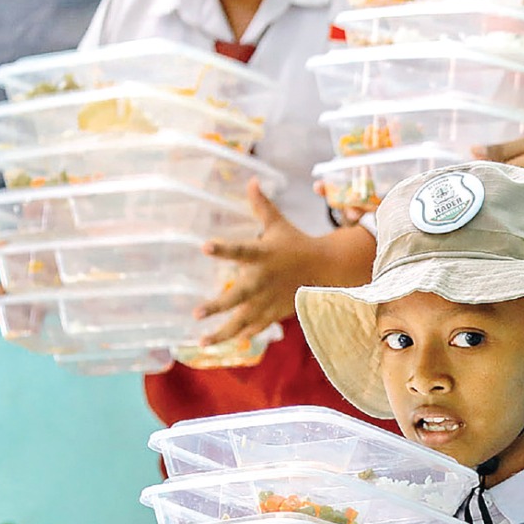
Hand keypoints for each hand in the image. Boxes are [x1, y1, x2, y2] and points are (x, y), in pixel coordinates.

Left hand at [196, 179, 374, 345]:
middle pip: (238, 295)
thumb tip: (252, 181)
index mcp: (263, 254)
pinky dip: (243, 335)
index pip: (241, 250)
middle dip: (218, 305)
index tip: (204, 246)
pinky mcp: (275, 312)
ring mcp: (269, 299)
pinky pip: (257, 326)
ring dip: (223, 332)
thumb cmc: (297, 244)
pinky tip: (226, 342)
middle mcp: (263, 279)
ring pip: (244, 319)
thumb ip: (261, 206)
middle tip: (197, 312)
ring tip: (202, 342)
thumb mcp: (278, 224)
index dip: (223, 249)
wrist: (326, 269)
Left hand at [475, 137, 523, 205]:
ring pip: (501, 205)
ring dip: (493, 199)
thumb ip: (502, 149)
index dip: (470, 175)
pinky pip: (514, 211)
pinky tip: (507, 202)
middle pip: (490, 194)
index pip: (483, 176)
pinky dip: (509, 206)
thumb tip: (471, 151)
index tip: (460, 174)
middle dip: (479, 190)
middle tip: (469, 185)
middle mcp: (520, 194)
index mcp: (516, 173)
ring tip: (486, 194)